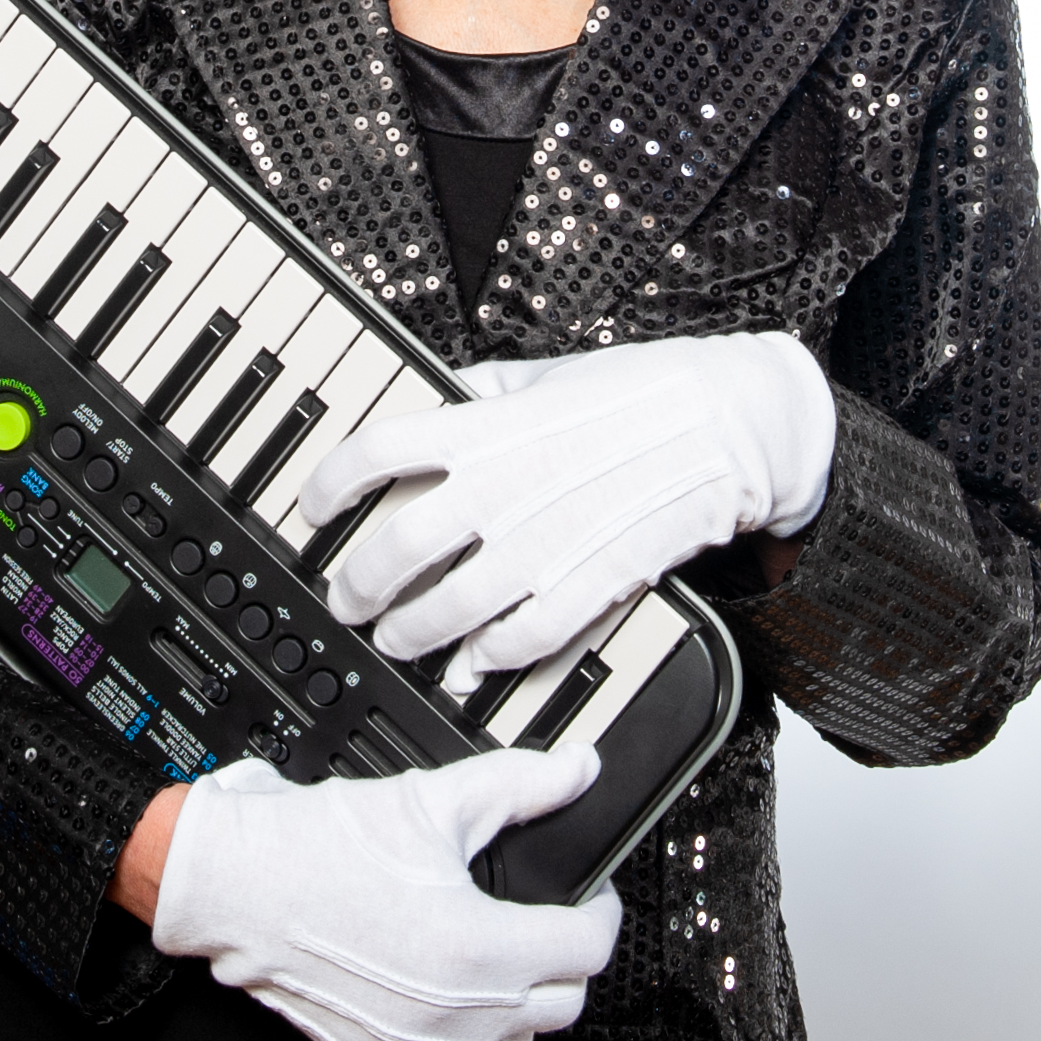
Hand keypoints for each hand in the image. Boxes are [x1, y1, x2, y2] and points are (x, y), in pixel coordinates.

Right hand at [153, 748, 618, 1040]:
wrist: (237, 885)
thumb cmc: (318, 847)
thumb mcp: (431, 798)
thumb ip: (519, 784)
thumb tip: (576, 769)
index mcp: (478, 949)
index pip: (588, 948)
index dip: (600, 908)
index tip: (589, 889)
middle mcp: (458, 1012)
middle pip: (564, 1002)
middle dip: (568, 952)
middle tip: (549, 910)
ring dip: (528, 999)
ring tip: (505, 946)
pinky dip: (477, 1031)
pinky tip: (456, 985)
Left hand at [302, 334, 834, 691]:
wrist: (726, 425)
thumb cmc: (636, 392)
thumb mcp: (543, 376)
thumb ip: (481, 395)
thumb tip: (436, 399)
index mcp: (489, 426)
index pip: (379, 451)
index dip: (330, 483)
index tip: (314, 505)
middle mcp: (508, 486)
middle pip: (399, 547)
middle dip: (358, 582)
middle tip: (346, 596)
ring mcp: (549, 541)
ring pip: (451, 607)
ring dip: (411, 632)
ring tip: (395, 638)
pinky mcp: (594, 583)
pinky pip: (523, 639)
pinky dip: (488, 659)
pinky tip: (470, 664)